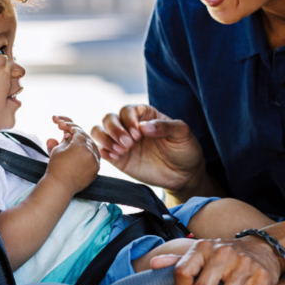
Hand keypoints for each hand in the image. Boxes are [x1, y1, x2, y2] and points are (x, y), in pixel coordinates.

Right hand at [44, 116, 99, 194]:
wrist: (59, 186)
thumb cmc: (56, 167)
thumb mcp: (58, 149)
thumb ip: (65, 140)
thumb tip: (69, 135)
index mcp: (80, 145)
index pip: (78, 132)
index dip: (71, 128)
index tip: (66, 128)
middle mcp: (90, 153)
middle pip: (87, 138)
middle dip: (78, 136)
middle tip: (70, 135)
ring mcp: (95, 162)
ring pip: (93, 147)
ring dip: (85, 144)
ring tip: (76, 144)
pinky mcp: (96, 170)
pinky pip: (95, 158)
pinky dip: (90, 154)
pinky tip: (83, 154)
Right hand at [90, 104, 205, 196]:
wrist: (184, 175)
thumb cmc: (185, 150)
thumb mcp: (182, 133)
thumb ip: (164, 127)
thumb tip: (144, 127)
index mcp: (144, 115)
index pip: (127, 109)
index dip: (128, 119)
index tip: (138, 134)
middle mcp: (130, 126)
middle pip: (109, 118)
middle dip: (115, 129)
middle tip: (129, 144)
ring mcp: (122, 142)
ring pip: (99, 131)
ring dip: (106, 138)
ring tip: (121, 150)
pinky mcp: (118, 158)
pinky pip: (102, 150)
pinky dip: (104, 151)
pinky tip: (116, 157)